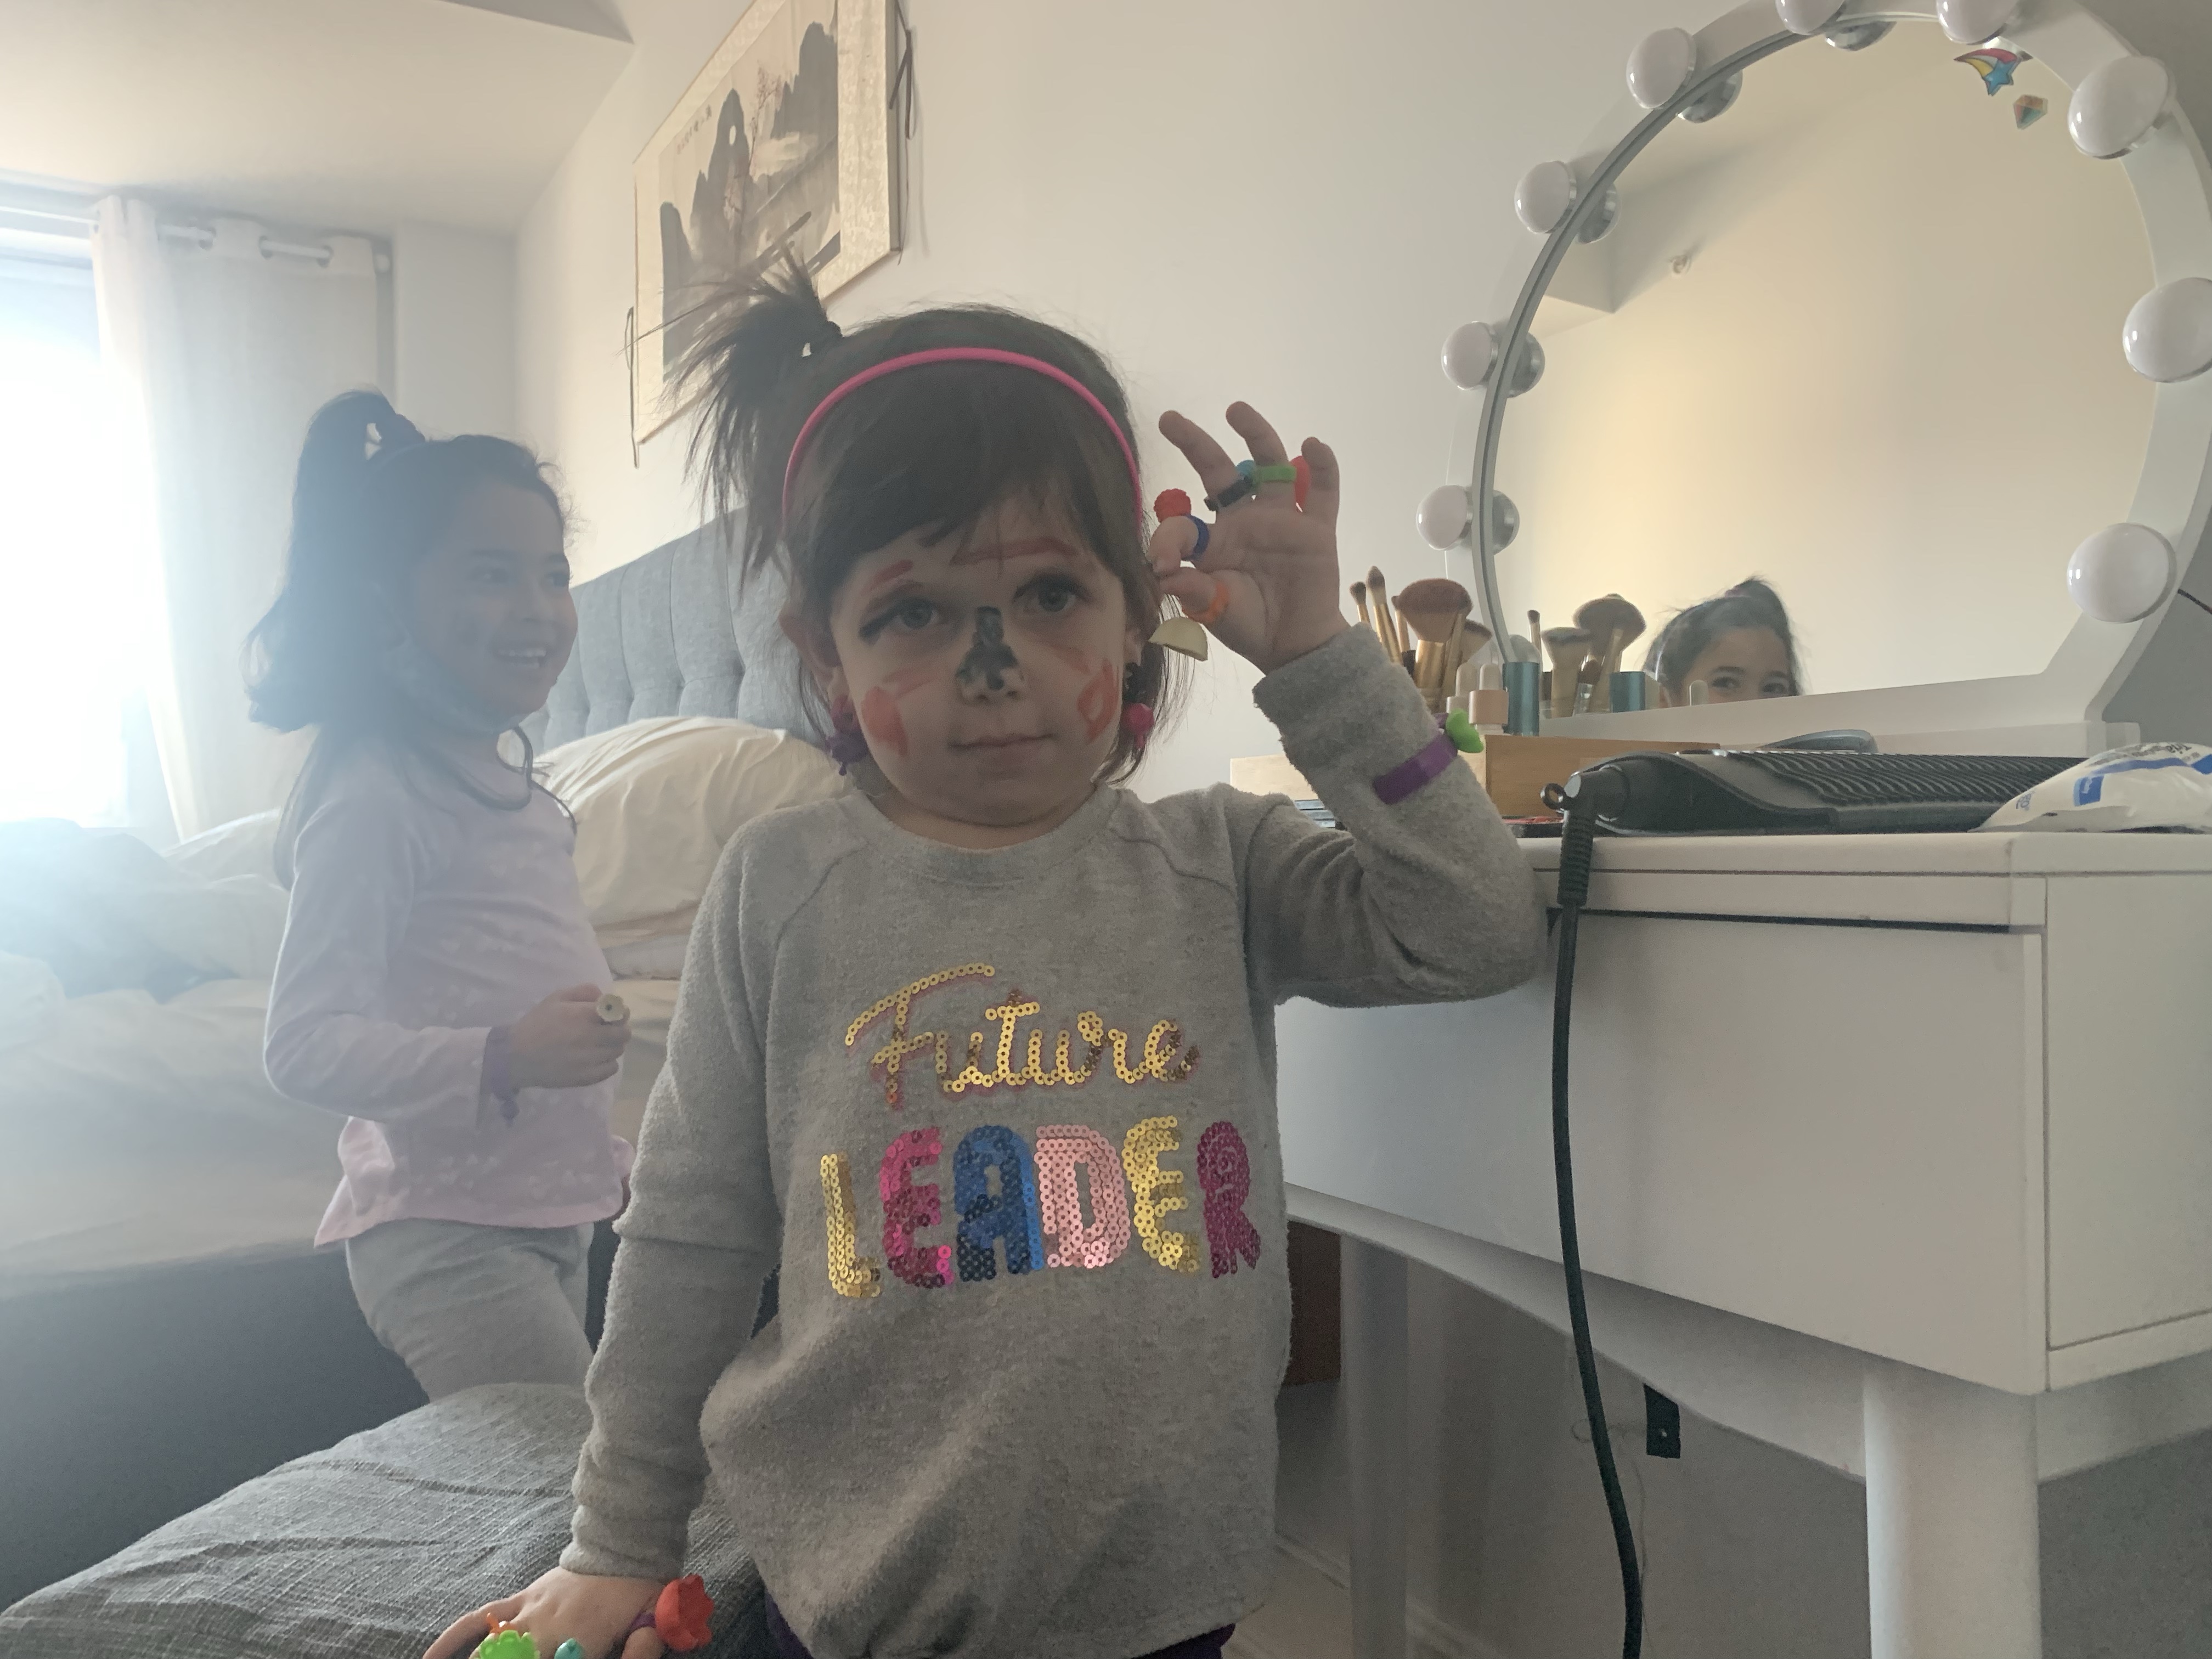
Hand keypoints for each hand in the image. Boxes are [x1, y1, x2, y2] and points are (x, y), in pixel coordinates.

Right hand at [423, 1566, 663, 1658]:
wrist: (627, 1546)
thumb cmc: (639, 1593)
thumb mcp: (648, 1626)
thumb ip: (637, 1652)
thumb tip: (634, 1654)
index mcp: (580, 1644)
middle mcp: (547, 1631)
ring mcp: (530, 1614)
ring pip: (490, 1649)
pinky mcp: (521, 1600)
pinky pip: (480, 1619)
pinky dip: (453, 1638)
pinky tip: (431, 1657)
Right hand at [509, 985, 629, 1089]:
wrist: (516, 1056)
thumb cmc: (537, 1024)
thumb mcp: (557, 998)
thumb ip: (584, 992)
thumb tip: (605, 997)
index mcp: (583, 1015)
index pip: (618, 1012)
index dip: (619, 1012)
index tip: (613, 1014)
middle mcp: (590, 1037)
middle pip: (623, 1033)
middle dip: (620, 1028)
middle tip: (609, 1029)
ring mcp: (590, 1060)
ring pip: (618, 1051)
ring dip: (613, 1045)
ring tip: (600, 1043)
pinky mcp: (586, 1077)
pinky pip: (611, 1068)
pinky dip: (608, 1062)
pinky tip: (596, 1058)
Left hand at [1148, 402, 1350, 674]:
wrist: (1295, 647)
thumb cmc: (1250, 626)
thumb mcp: (1215, 613)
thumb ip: (1194, 593)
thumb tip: (1165, 576)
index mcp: (1213, 542)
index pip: (1184, 526)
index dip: (1168, 541)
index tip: (1161, 565)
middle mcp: (1243, 520)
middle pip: (1218, 471)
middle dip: (1194, 443)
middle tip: (1170, 419)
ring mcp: (1281, 520)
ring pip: (1269, 465)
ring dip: (1255, 434)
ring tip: (1235, 410)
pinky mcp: (1317, 528)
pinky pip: (1322, 491)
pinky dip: (1323, 466)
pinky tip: (1313, 444)